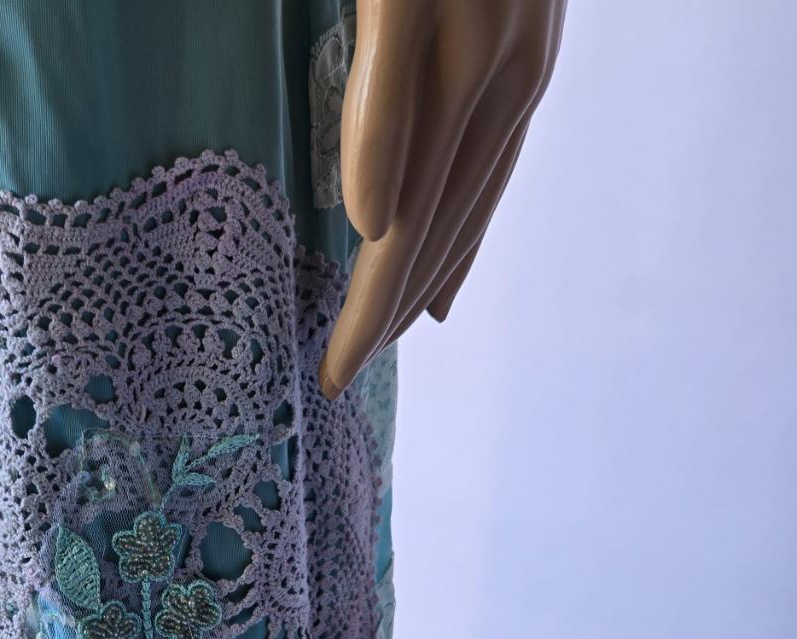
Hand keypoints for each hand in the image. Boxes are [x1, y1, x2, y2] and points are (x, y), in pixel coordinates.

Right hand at [319, 0, 566, 398]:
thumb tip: (399, 167)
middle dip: (394, 308)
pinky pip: (395, 91)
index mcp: (519, 67)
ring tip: (346, 355)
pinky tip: (365, 227)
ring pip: (423, 183)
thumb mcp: (451, 10)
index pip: (474, 200)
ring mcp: (468, 27)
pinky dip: (380, 163)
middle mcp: (508, 65)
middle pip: (444, 216)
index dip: (436, 275)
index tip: (404, 333)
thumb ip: (430, 75)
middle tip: (346, 375)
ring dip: (381, 284)